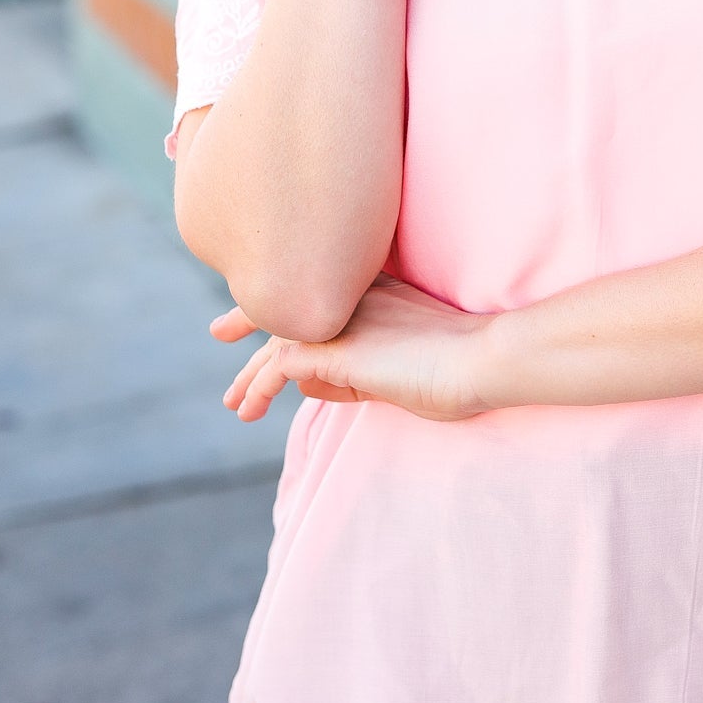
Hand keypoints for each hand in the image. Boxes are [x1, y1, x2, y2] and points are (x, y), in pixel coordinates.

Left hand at [211, 275, 498, 422]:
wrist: (481, 359)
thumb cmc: (459, 368)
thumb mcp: (397, 371)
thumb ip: (353, 374)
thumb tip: (305, 384)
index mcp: (375, 294)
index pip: (319, 296)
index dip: (288, 306)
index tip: (263, 318)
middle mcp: (353, 299)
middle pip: (289, 306)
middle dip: (250, 319)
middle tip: (220, 331)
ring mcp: (344, 320)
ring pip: (279, 339)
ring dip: (252, 373)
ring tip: (236, 403)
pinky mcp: (337, 347)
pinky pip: (282, 365)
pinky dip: (262, 387)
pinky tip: (252, 408)